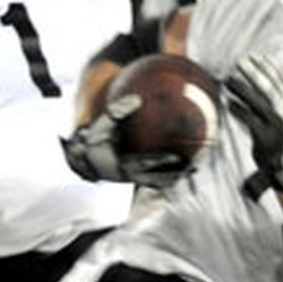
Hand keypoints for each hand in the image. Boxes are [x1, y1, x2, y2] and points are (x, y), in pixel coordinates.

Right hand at [61, 95, 189, 188]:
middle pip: (159, 179)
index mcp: (123, 164)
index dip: (161, 160)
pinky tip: (186, 164)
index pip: (145, 163)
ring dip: (177, 177)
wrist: (87, 159)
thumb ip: (118, 111)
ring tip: (195, 168)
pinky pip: (158, 179)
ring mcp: (136, 180)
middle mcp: (132, 176)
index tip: (177, 156)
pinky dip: (171, 174)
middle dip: (176, 174)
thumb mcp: (103, 124)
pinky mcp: (139, 180)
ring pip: (160, 183)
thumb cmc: (97, 138)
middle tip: (195, 165)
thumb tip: (137, 98)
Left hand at [225, 54, 282, 192]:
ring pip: (258, 103)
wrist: (280, 164)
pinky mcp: (265, 137)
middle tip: (239, 62)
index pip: (277, 82)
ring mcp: (275, 126)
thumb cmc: (273, 137)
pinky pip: (251, 121)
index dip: (266, 68)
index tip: (254, 56)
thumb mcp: (274, 116)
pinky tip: (229, 103)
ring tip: (229, 80)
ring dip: (243, 89)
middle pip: (268, 89)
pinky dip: (240, 111)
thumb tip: (255, 80)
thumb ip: (268, 101)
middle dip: (254, 74)